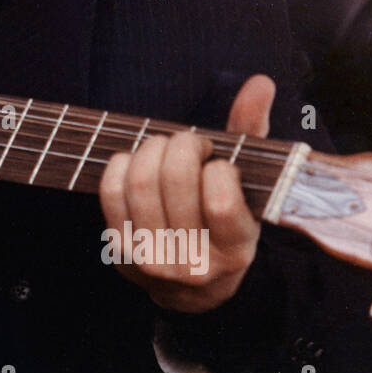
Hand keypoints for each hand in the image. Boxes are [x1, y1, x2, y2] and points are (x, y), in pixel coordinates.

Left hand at [97, 74, 275, 312]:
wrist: (190, 290)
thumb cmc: (223, 223)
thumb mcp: (249, 189)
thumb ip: (253, 133)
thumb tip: (259, 82)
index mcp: (236, 250)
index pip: (221, 201)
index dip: (217, 169)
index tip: (218, 165)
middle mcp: (193, 262)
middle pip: (175, 182)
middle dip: (181, 146)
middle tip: (187, 143)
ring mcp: (153, 259)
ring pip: (140, 183)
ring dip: (151, 150)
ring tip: (163, 148)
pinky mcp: (120, 251)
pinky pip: (112, 192)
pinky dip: (121, 164)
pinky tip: (136, 161)